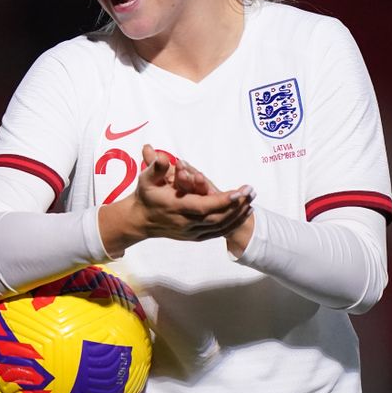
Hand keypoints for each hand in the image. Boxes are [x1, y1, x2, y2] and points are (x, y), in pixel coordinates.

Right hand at [99, 144, 254, 253]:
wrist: (139, 220)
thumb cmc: (145, 196)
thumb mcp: (146, 179)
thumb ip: (155, 167)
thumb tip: (162, 156)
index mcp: (176, 208)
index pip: (204, 206)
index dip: (223, 201)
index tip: (239, 192)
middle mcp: (185, 223)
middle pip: (217, 218)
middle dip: (236, 206)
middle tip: (251, 192)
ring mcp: (191, 232)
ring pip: (219, 226)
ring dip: (237, 215)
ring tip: (251, 201)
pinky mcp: (194, 236)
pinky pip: (217, 233)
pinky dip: (231, 224)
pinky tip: (242, 214)